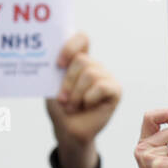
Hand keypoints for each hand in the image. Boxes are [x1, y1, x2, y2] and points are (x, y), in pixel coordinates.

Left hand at [46, 33, 121, 167]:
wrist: (68, 129)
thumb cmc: (60, 106)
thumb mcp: (52, 84)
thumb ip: (57, 68)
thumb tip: (55, 58)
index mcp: (78, 59)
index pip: (82, 39)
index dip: (70, 47)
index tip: (58, 65)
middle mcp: (94, 65)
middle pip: (82, 60)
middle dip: (68, 81)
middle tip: (62, 98)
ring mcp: (106, 77)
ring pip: (90, 74)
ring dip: (76, 93)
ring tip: (72, 105)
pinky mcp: (115, 91)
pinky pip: (102, 86)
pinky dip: (89, 98)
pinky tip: (87, 106)